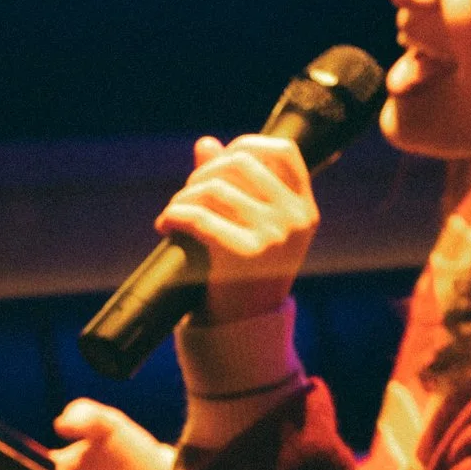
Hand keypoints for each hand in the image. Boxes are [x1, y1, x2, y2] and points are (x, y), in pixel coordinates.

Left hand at [155, 133, 320, 323]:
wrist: (243, 326)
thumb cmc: (245, 271)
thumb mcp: (252, 225)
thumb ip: (234, 182)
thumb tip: (206, 144)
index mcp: (304, 208)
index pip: (282, 151)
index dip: (246, 145)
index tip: (220, 162)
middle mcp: (296, 219)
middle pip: (241, 163)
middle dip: (205, 172)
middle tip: (188, 194)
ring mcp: (275, 236)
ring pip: (215, 190)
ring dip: (184, 197)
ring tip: (174, 213)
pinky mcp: (246, 255)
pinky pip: (200, 218)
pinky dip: (175, 216)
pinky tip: (166, 224)